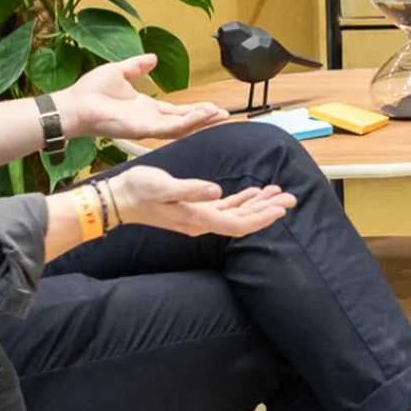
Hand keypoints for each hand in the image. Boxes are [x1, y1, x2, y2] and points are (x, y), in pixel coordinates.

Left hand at [57, 55, 226, 141]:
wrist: (75, 103)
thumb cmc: (90, 91)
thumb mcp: (119, 71)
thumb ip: (138, 66)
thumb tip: (153, 58)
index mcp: (144, 108)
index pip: (176, 111)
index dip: (194, 109)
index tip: (212, 106)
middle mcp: (149, 119)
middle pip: (184, 121)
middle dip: (204, 118)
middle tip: (224, 114)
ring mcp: (147, 126)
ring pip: (182, 127)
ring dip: (201, 120)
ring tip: (219, 114)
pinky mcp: (143, 129)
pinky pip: (171, 128)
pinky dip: (188, 122)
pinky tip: (202, 115)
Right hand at [102, 166, 295, 237]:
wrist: (119, 198)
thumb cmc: (139, 190)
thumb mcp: (165, 186)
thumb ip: (192, 190)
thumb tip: (217, 192)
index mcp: (198, 218)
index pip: (238, 224)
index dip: (261, 218)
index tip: (281, 209)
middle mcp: (202, 221)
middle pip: (243, 220)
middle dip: (268, 210)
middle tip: (292, 198)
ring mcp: (199, 216)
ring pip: (237, 214)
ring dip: (259, 204)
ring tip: (279, 193)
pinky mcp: (195, 208)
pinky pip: (226, 208)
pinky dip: (243, 200)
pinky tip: (255, 192)